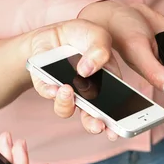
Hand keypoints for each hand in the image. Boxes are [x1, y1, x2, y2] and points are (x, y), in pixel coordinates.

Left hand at [28, 19, 122, 140]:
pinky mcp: (46, 85)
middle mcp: (87, 94)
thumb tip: (86, 70)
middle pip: (91, 118)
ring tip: (68, 90)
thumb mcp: (99, 36)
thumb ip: (100, 50)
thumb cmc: (83, 36)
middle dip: (94, 124)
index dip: (117, 123)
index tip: (117, 131)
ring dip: (67, 104)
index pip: (115, 107)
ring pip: (66, 110)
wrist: (56, 32)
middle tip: (98, 125)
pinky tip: (54, 85)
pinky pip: (47, 93)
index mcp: (107, 84)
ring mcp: (66, 92)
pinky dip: (49, 92)